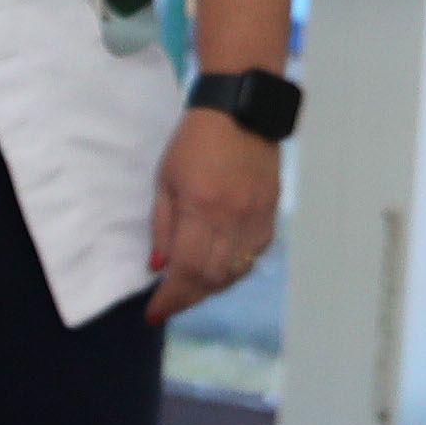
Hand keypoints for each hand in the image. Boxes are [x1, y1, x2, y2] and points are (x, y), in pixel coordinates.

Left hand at [150, 104, 284, 319]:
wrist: (242, 111)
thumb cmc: (194, 143)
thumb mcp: (165, 181)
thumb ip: (162, 227)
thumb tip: (159, 268)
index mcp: (201, 208)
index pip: (186, 269)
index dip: (170, 298)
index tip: (154, 313)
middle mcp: (233, 218)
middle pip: (212, 278)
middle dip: (188, 298)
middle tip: (169, 304)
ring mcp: (256, 217)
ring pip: (235, 271)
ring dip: (210, 287)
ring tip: (190, 289)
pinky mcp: (271, 213)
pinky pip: (253, 255)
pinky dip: (234, 269)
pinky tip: (218, 269)